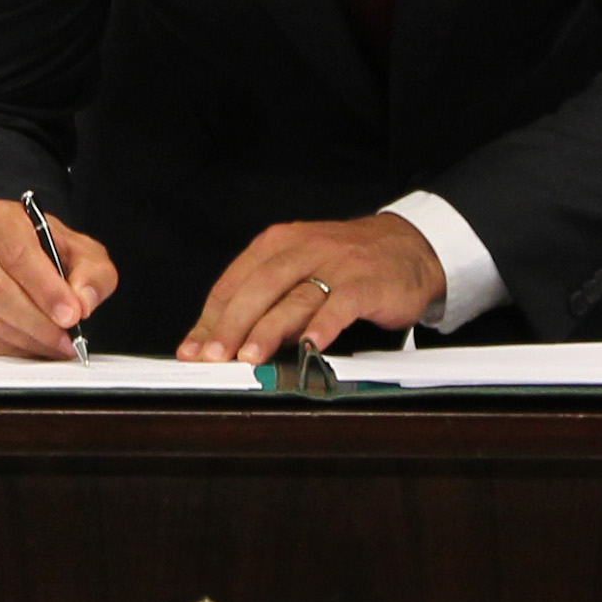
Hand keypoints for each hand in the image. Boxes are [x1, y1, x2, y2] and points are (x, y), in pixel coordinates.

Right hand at [0, 197, 117, 358]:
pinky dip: (12, 350)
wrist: (12, 257)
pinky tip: (34, 346)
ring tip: (57, 344)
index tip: (70, 314)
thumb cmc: (45, 251)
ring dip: (29, 339)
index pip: (18, 255)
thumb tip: (83, 302)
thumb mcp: (81, 252)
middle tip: (67, 337)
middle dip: (38, 322)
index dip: (46, 290)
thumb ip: (92, 273)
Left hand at [183, 214, 444, 366]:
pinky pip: (342, 304)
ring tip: (251, 357)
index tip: (193, 350)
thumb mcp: (299, 268)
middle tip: (214, 357)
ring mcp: (337, 264)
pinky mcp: (367, 283)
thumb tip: (222, 341)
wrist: (408, 245)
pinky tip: (312, 345)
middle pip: (259, 288)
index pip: (234, 282)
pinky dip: (325, 325)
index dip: (211, 318)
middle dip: (232, 325)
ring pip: (296, 297)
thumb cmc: (346, 263)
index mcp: (279, 243)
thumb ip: (265, 300)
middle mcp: (304, 249)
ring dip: (270, 329)